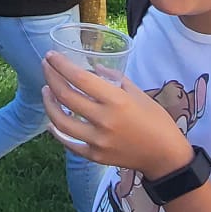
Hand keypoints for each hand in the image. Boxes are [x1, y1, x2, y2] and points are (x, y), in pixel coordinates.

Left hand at [40, 54, 185, 173]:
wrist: (164, 156)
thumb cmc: (156, 120)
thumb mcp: (138, 93)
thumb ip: (115, 78)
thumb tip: (93, 68)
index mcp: (117, 101)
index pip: (80, 78)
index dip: (62, 65)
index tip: (51, 56)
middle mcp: (104, 120)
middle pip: (66, 96)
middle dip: (51, 78)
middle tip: (46, 67)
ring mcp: (97, 141)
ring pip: (61, 121)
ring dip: (49, 103)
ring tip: (47, 91)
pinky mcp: (95, 156)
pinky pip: (69, 142)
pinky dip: (57, 131)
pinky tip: (51, 121)